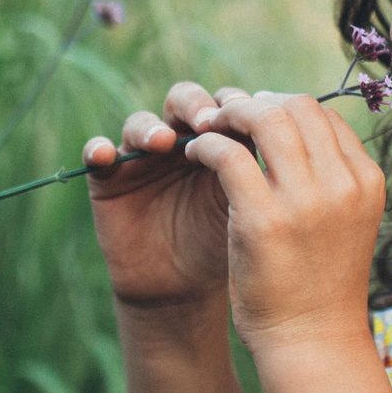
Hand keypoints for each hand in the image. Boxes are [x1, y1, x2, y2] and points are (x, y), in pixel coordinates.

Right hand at [83, 80, 247, 310]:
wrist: (184, 291)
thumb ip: (260, 170)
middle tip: (210, 122)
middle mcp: (180, 141)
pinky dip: (97, 149)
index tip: (251, 116)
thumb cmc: (223, 247)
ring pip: (142, 123)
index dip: (237, 105)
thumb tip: (295, 136)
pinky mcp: (109, 178)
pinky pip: (97, 153)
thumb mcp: (248, 208)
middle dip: (198, 106)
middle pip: (185, 102)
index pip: (225, 104)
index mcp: (220, 141)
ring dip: (151, 126)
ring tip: (163, 142)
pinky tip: (104, 154)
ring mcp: (143, 157)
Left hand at [177, 91, 386, 353]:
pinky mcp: (264, 221)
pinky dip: (207, 144)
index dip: (284, 107)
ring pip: (263, 118)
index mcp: (366, 181)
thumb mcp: (346, 221)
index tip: (257, 118)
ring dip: (229, 114)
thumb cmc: (321, 284)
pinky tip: (196, 153)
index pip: (325, 115)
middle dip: (256, 102)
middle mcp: (343, 185)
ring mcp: (306, 202)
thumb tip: (295, 130)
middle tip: (228, 115)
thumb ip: (330, 177)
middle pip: (297, 106)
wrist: (312, 342)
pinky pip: (228, 154)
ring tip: (209, 127)